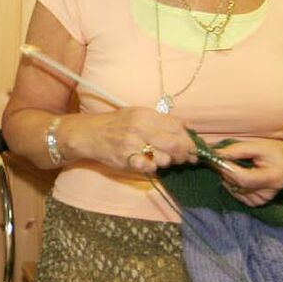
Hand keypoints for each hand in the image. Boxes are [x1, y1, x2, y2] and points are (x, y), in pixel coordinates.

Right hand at [69, 107, 199, 173]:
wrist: (88, 134)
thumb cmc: (114, 124)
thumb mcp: (137, 114)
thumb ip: (161, 120)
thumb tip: (186, 126)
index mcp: (146, 115)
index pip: (178, 127)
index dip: (190, 139)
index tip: (194, 147)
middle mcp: (140, 128)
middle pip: (176, 144)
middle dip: (186, 154)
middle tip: (188, 159)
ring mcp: (133, 144)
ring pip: (165, 158)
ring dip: (168, 161)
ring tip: (162, 159)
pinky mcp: (126, 159)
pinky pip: (149, 167)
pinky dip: (153, 168)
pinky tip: (148, 164)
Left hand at [214, 139, 282, 206]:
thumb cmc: (275, 152)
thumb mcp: (258, 145)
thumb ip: (237, 150)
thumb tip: (216, 155)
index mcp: (273, 177)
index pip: (243, 179)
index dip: (227, 169)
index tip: (217, 159)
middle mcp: (269, 192)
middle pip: (238, 185)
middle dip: (226, 172)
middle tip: (224, 159)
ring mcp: (264, 199)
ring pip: (235, 191)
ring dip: (229, 178)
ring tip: (236, 166)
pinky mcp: (258, 202)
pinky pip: (238, 196)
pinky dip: (233, 185)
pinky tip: (239, 176)